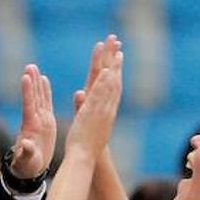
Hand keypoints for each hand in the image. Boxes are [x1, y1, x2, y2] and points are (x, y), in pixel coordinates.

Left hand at [10, 65, 55, 178]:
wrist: (30, 169)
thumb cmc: (27, 166)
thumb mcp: (27, 161)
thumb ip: (26, 152)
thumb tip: (26, 145)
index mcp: (30, 128)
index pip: (29, 106)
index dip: (28, 92)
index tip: (25, 77)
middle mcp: (34, 121)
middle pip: (33, 98)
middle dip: (31, 82)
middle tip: (29, 66)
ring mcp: (39, 120)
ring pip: (39, 97)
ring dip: (36, 82)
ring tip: (34, 67)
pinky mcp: (45, 121)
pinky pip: (45, 103)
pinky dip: (45, 91)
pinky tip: (44, 79)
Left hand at [66, 38, 122, 156]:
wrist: (85, 157)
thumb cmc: (85, 142)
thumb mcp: (85, 119)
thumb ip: (83, 104)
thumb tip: (80, 93)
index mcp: (104, 108)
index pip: (111, 84)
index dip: (114, 68)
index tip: (117, 53)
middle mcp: (106, 107)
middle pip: (113, 79)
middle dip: (116, 61)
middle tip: (118, 43)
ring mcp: (102, 109)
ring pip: (110, 84)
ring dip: (113, 68)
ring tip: (117, 51)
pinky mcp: (95, 113)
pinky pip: (101, 96)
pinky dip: (105, 83)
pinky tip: (107, 70)